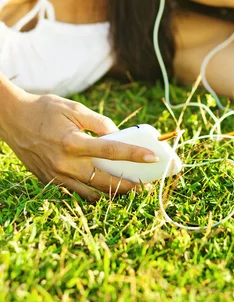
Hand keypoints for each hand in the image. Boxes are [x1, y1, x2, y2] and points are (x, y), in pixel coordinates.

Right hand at [2, 91, 158, 201]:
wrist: (12, 120)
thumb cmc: (45, 110)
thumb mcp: (74, 109)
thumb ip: (100, 123)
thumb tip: (119, 136)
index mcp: (73, 142)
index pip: (111, 151)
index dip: (134, 155)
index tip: (152, 157)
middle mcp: (65, 163)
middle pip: (104, 180)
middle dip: (128, 184)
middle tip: (144, 183)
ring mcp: (56, 175)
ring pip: (91, 192)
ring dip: (111, 192)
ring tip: (127, 186)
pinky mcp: (49, 180)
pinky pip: (76, 191)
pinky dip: (92, 191)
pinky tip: (104, 186)